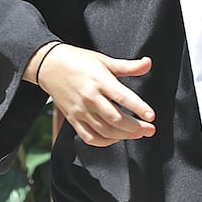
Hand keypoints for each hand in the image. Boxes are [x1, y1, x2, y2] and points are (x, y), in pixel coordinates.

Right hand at [37, 43, 156, 145]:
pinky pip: (89, 137)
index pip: (123, 97)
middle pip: (115, 118)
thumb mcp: (104, 60)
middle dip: (135, 127)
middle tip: (150, 129)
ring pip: (104, 130)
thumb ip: (128, 66)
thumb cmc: (79, 61)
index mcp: (100, 80)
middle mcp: (90, 97)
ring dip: (124, 135)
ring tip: (138, 134)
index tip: (151, 116)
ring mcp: (80, 110)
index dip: (138, 107)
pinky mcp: (73, 119)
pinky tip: (116, 138)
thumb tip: (148, 63)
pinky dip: (104, 141)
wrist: (49, 66)